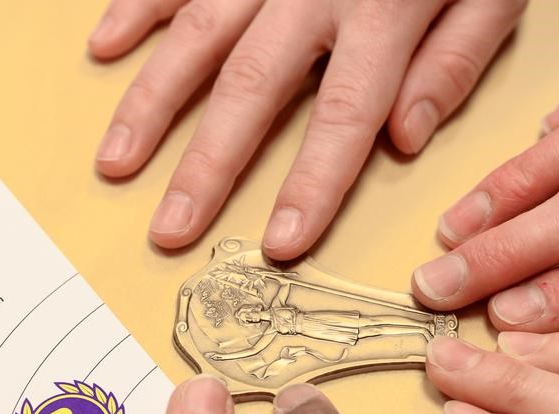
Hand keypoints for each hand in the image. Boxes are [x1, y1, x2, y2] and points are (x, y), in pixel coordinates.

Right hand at [88, 0, 526, 257]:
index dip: (312, 185)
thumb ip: (454, 60)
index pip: (345, 116)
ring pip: (198, 35)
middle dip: (206, 167)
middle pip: (251, 89)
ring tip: (116, 163)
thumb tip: (404, 140)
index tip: (281, 244)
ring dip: (151, 103)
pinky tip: (104, 47)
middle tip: (168, 231)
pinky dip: (138, 5)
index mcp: (385, 11)